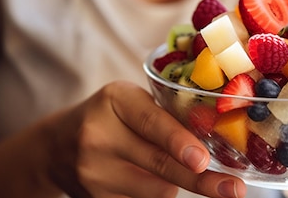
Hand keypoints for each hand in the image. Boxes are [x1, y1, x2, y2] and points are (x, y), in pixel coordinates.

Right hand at [44, 80, 245, 197]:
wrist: (55, 147)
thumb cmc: (110, 117)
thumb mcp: (130, 102)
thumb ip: (163, 115)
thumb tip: (217, 139)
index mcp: (115, 99)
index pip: (151, 122)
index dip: (178, 142)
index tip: (202, 159)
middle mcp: (99, 134)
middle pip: (158, 163)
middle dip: (200, 179)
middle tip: (233, 189)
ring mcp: (93, 171)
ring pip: (156, 189)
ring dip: (178, 183)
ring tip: (181, 169)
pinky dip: (157, 193)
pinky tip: (149, 180)